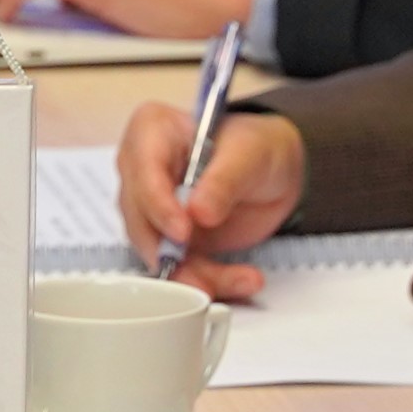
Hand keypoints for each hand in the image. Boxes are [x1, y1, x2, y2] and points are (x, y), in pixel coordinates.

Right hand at [114, 101, 302, 302]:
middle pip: (139, 218)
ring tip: (238, 279)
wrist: (273, 173)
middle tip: (202, 273)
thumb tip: (199, 213)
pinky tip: (240, 280)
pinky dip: (207, 279)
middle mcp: (141, 172)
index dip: (158, 205)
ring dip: (192, 273)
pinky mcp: (168, 240)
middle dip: (170, 252)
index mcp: (151, 132)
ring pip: (155, 251)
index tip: (183, 231)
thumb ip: (224, 180)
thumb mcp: (249, 154)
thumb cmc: (256, 147)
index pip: (142, 170)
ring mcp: (152, 209)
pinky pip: (177, 267)